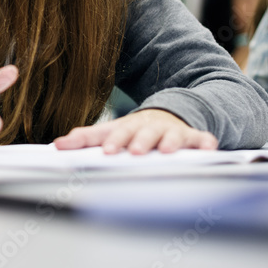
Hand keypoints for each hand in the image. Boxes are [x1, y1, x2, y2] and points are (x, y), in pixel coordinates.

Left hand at [53, 108, 218, 154]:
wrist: (166, 115)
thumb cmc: (132, 131)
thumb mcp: (109, 132)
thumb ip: (85, 139)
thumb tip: (57, 145)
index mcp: (126, 127)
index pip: (116, 133)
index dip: (112, 141)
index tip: (107, 151)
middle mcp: (148, 127)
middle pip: (142, 134)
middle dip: (137, 141)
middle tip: (133, 151)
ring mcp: (170, 131)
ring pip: (170, 135)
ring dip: (168, 142)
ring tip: (166, 150)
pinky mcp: (191, 137)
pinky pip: (200, 139)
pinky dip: (205, 142)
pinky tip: (209, 147)